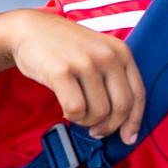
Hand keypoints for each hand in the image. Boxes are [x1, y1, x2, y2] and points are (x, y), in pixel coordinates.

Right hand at [4, 9, 146, 143]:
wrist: (30, 29)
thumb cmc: (65, 49)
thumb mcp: (98, 53)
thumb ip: (113, 80)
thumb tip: (124, 123)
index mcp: (121, 52)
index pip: (138, 94)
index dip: (134, 121)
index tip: (128, 138)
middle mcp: (108, 56)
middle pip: (121, 107)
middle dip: (109, 126)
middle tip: (96, 131)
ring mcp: (86, 63)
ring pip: (99, 112)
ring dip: (87, 121)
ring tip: (76, 113)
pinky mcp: (62, 72)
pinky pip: (76, 110)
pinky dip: (72, 117)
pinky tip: (66, 110)